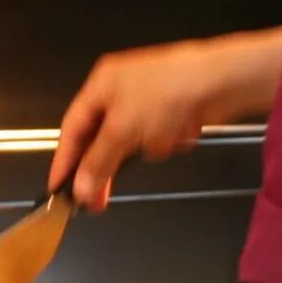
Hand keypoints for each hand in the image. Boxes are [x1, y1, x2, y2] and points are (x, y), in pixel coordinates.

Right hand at [49, 28, 281, 207]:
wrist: (222, 80)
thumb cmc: (166, 93)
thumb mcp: (123, 130)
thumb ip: (98, 161)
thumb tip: (79, 189)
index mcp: (100, 85)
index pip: (72, 129)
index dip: (64, 161)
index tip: (59, 190)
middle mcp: (120, 91)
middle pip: (101, 139)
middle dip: (106, 166)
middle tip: (99, 202)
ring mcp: (147, 101)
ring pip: (133, 142)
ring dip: (147, 148)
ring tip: (164, 139)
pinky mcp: (172, 111)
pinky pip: (159, 138)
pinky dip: (168, 141)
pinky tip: (181, 132)